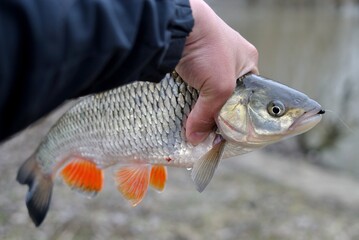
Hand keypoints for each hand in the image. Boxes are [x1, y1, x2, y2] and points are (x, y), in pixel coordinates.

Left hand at [175, 0, 258, 144]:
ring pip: (206, 90)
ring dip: (199, 103)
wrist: (179, 23)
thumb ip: (208, 115)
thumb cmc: (209, 50)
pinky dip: (186, 94)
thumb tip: (195, 139)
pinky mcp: (190, 59)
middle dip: (215, 109)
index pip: (246, 95)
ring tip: (192, 118)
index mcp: (247, 61)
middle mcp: (229, 58)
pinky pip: (191, 83)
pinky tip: (181, 104)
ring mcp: (208, 58)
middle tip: (206, 126)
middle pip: (224, 94)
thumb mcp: (219, 87)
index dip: (236, 113)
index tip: (223, 129)